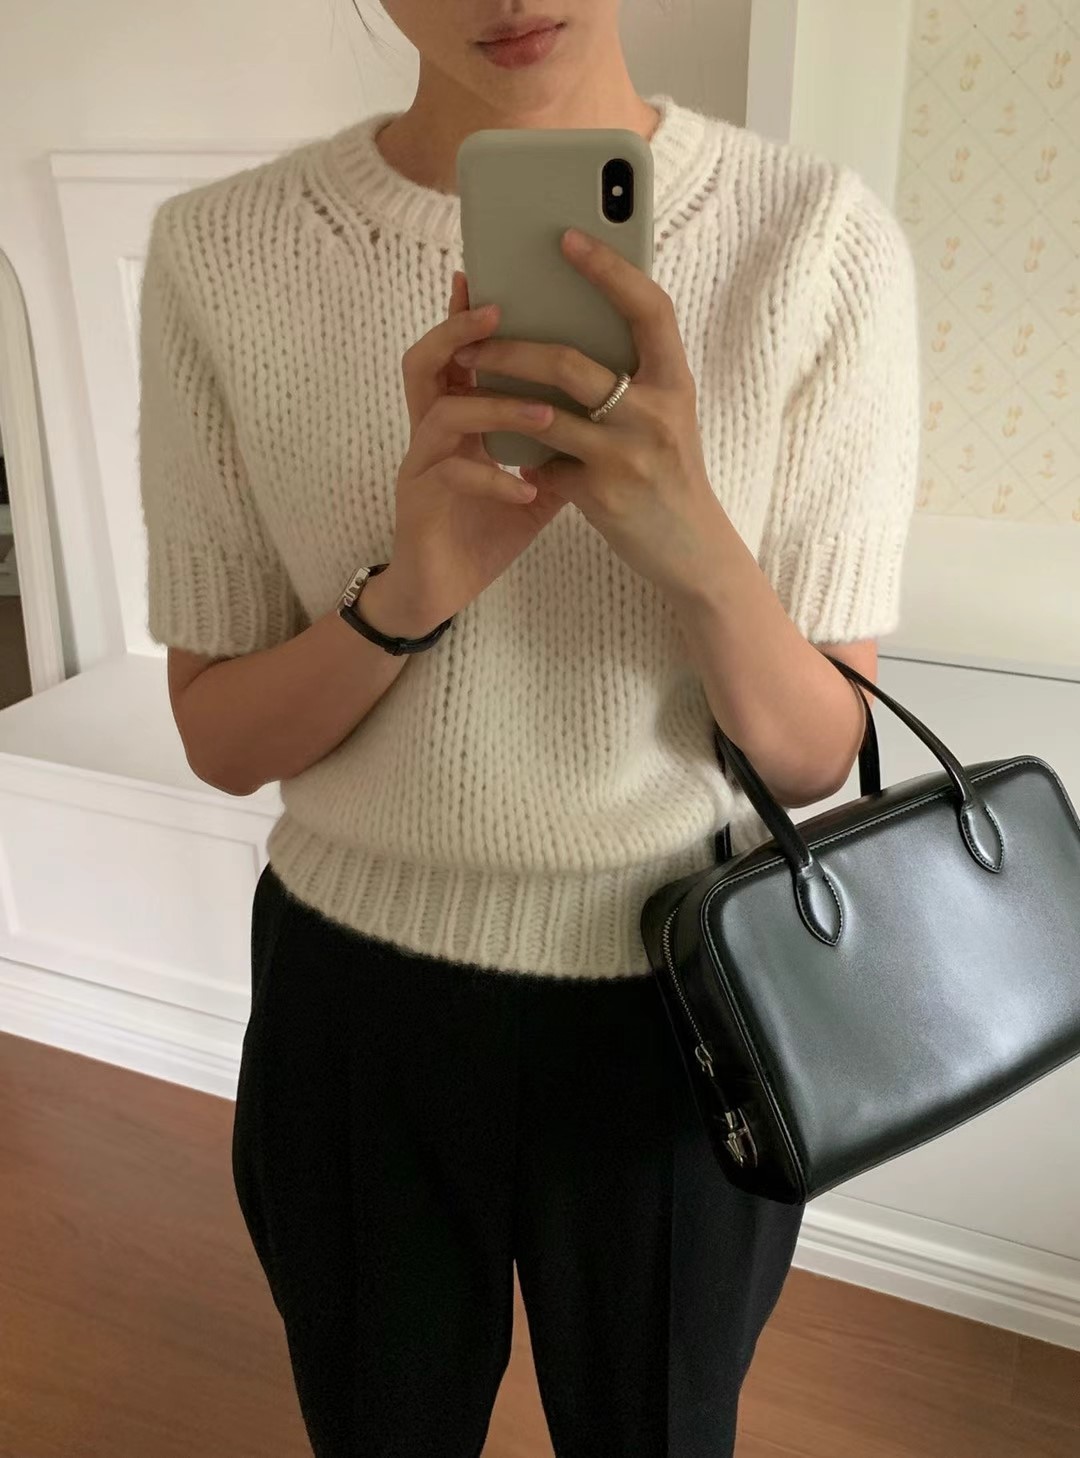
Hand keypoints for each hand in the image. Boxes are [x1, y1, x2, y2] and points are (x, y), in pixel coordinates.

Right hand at [384, 271, 569, 629]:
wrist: (441, 592)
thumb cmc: (486, 529)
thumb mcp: (539, 483)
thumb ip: (564, 444)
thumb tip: (616, 409)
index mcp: (459, 418)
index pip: (460, 353)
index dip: (468, 313)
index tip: (493, 278)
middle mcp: (431, 432)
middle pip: (426, 361)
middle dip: (458, 331)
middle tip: (498, 312)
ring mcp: (420, 465)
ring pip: (442, 413)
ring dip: (495, 406)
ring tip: (545, 413)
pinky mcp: (420, 502)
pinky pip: (452, 475)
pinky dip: (494, 479)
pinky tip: (526, 491)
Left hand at [450, 228, 721, 600]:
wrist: (692, 550)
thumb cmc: (668, 472)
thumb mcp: (665, 415)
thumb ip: (632, 375)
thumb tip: (568, 322)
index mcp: (674, 381)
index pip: (649, 308)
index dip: (610, 269)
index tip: (568, 238)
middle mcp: (656, 413)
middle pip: (571, 361)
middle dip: (513, 347)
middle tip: (474, 338)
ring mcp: (628, 456)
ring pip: (545, 414)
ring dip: (499, 398)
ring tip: (470, 382)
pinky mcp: (602, 495)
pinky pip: (545, 465)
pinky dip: (524, 459)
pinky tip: (511, 455)